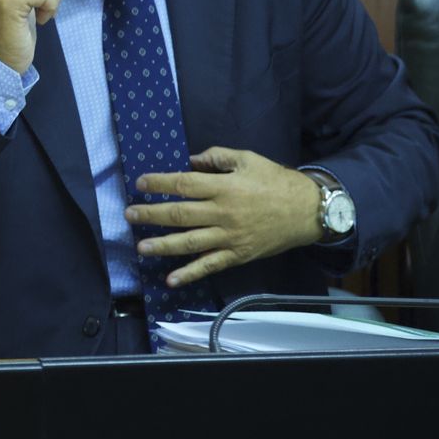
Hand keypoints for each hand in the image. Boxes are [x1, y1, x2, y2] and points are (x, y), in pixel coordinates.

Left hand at [126, 146, 324, 287]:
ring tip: (141, 247)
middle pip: (180, 214)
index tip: (139, 183)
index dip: (159, 183)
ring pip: (190, 243)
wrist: (309, 211)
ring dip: (163, 246)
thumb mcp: (247, 159)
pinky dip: (190, 274)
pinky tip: (171, 280)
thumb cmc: (276, 181)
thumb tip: (190, 161)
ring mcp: (230, 237)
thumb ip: (217, 158)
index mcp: (224, 187)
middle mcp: (223, 213)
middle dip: (151, 215)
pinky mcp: (238, 255)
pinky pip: (210, 266)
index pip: (184, 184)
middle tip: (129, 215)